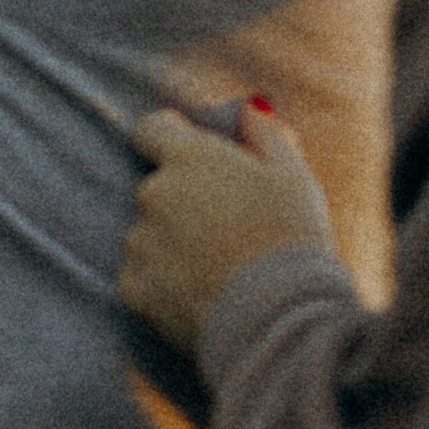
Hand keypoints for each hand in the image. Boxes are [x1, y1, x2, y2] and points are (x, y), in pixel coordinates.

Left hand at [117, 102, 339, 357]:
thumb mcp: (294, 175)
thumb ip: (266, 133)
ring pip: (146, 235)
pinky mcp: (133, 290)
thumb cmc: (293, 240)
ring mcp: (139, 244)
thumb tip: (249, 108)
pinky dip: (161, 284)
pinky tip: (198, 295)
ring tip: (215, 269)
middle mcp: (154, 194)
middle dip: (181, 201)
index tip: (193, 159)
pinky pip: (140, 277)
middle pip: (155, 188)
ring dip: (169, 244)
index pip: (152, 129)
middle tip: (224, 229)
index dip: (170, 139)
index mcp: (190, 158)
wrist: (279, 320)